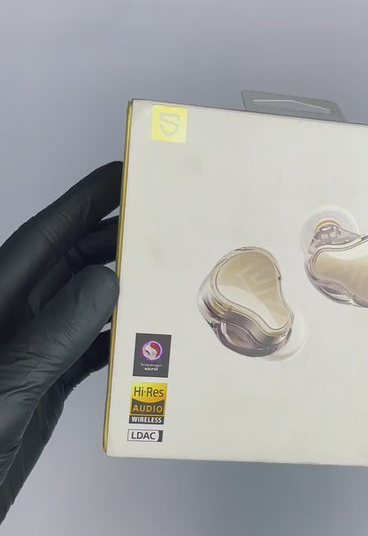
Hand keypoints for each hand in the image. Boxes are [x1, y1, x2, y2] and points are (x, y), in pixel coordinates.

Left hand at [0, 161, 121, 521]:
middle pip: (73, 260)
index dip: (86, 200)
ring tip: (160, 273)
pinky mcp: (47, 376)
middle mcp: (18, 314)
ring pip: (86, 300)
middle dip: (115, 237)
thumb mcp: (8, 382)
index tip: (123, 177)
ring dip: (123, 286)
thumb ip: (54, 332)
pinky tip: (142, 336)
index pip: (48, 234)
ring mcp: (34, 345)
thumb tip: (106, 280)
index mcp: (0, 299)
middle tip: (157, 224)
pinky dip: (119, 336)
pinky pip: (91, 343)